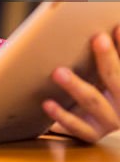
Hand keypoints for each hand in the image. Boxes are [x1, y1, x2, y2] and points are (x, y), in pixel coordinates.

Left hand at [42, 28, 119, 142]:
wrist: (94, 122)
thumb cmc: (100, 88)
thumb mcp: (107, 75)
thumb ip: (109, 58)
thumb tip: (111, 27)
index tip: (116, 29)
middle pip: (116, 80)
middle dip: (108, 59)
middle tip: (98, 39)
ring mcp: (109, 121)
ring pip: (94, 102)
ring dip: (77, 86)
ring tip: (59, 72)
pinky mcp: (91, 134)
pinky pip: (78, 127)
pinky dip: (62, 116)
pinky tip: (48, 103)